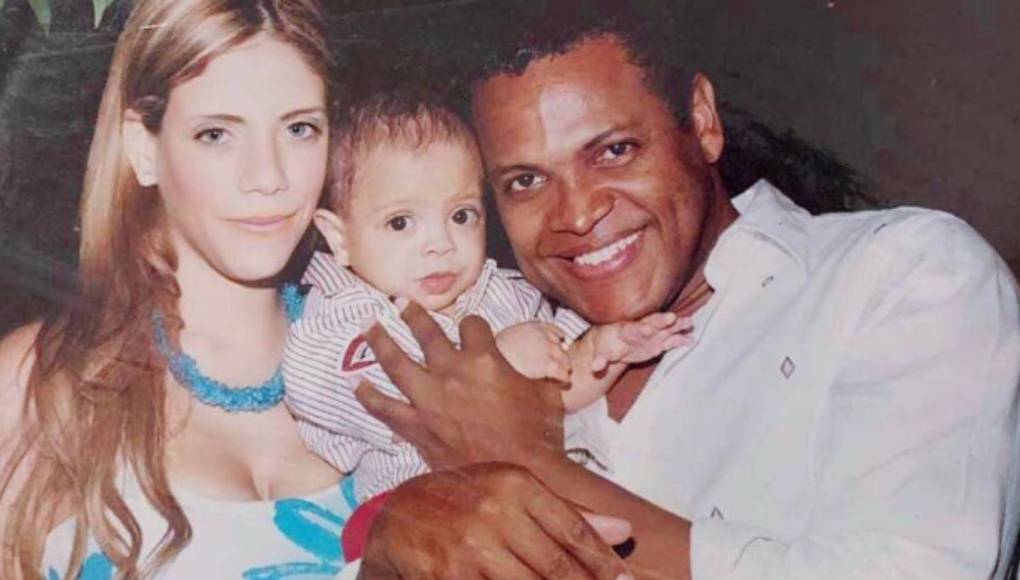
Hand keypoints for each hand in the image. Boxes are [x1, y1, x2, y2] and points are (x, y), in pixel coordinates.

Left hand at [355, 302, 565, 470]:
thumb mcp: (546, 396)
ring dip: (380, 341)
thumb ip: (536, 376)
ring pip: (396, 363)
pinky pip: (385, 409)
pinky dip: (369, 396)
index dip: (473, 324)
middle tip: (402, 303)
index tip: (471, 327)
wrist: (517, 481)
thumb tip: (544, 371)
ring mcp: (429, 401)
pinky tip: (357, 384)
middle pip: (426, 332)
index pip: (472, 325)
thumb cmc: (538, 438)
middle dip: (413, 315)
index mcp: (485, 359)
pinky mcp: (417, 428)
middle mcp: (451, 373)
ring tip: (367, 326)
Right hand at [358, 463, 632, 579]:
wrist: (400, 516)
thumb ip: (567, 514)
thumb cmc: (467, 501)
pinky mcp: (448, 574)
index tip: (626, 579)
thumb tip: (623, 531)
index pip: (572, 528)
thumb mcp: (512, 493)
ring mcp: (470, 545)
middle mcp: (494, 510)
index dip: (603, 560)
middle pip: (556, 564)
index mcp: (515, 484)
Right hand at [496, 321, 570, 382]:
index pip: (551, 328)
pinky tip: (564, 382)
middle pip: (558, 344)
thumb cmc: (493, 355)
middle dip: (560, 354)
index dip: (556, 336)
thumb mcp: (503, 340)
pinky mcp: (546, 365)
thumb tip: (517, 349)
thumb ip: (515, 340)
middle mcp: (540, 335)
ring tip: (565, 375)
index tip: (560, 340)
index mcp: (530, 326)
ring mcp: (545, 349)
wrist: (491, 363)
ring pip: (564, 358)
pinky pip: (562, 371)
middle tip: (563, 363)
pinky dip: (564, 377)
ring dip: (565, 366)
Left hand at [591, 312, 692, 372]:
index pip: (634, 328)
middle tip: (672, 318)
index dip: (640, 328)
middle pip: (653, 322)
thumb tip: (596, 367)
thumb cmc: (607, 345)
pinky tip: (692, 339)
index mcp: (626, 330)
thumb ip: (600, 359)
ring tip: (690, 322)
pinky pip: (672, 339)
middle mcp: (642, 328)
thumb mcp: (602, 352)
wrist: (614, 342)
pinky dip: (681, 339)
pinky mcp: (660, 342)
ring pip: (666, 327)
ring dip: (677, 325)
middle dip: (662, 320)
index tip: (648, 329)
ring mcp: (653, 334)